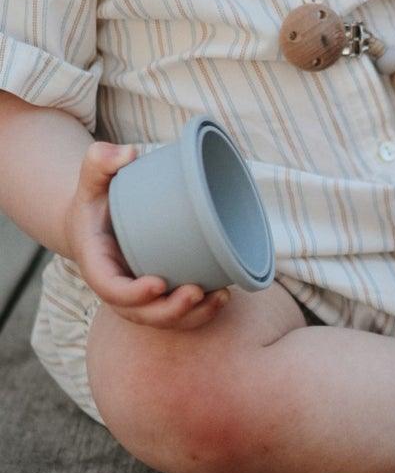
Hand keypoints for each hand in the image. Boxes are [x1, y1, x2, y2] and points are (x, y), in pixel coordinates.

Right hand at [63, 142, 228, 329]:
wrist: (98, 221)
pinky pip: (177, 314)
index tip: (158, 283)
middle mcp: (117, 286)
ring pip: (162, 319)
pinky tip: (223, 298)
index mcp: (97, 264)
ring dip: (191, 316)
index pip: (109, 288)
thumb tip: (127, 153)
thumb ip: (100, 161)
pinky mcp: (158, 293)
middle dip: (169, 310)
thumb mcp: (93, 179)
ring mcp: (138, 294)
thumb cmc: (98, 199)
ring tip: (219, 298)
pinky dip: (200, 312)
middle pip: (139, 313)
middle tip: (196, 292)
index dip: (132, 294)